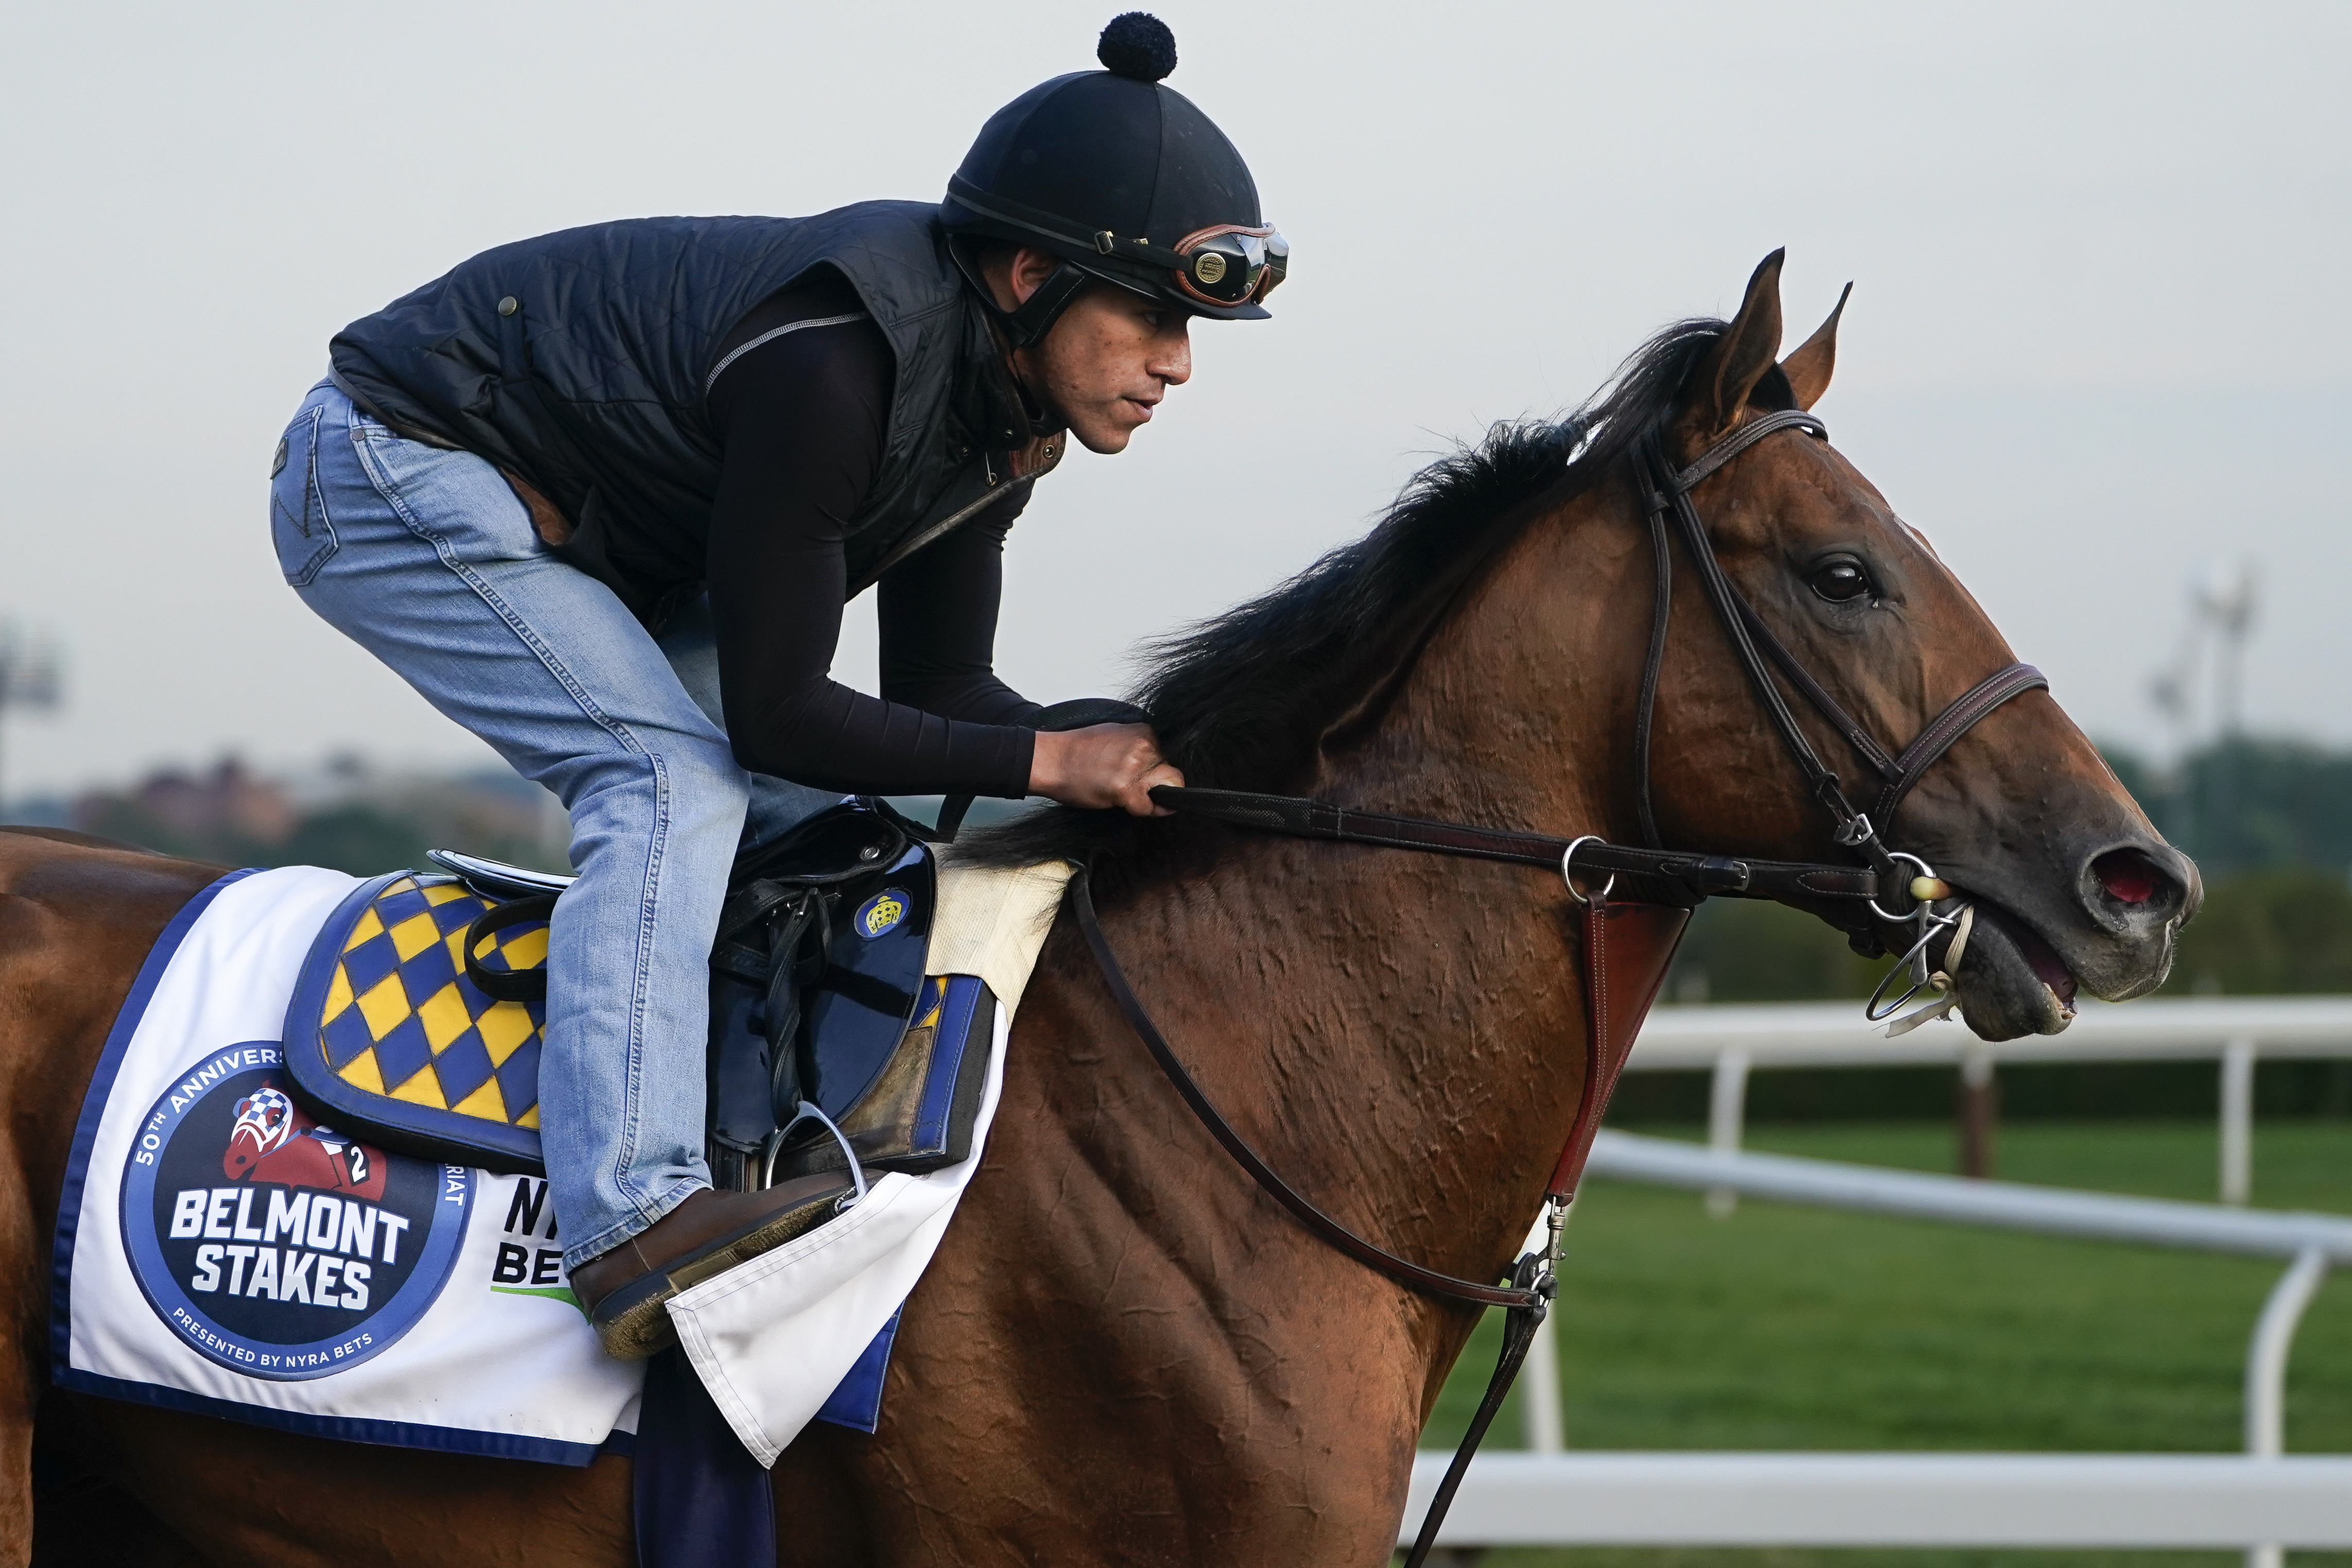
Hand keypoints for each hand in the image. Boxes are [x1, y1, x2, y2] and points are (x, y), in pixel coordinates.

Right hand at [1029, 723, 1183, 815]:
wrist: (1050, 760)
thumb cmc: (1076, 750)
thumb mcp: (1114, 735)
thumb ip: (1139, 745)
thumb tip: (1159, 760)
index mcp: (1143, 731)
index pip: (1170, 754)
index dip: (1159, 769)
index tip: (1149, 776)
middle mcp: (1143, 746)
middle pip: (1172, 772)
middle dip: (1159, 783)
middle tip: (1134, 786)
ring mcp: (1135, 766)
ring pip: (1165, 789)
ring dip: (1150, 797)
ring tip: (1125, 793)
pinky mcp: (1125, 788)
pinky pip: (1148, 807)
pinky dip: (1140, 810)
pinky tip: (1122, 802)